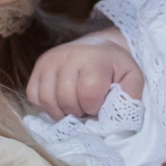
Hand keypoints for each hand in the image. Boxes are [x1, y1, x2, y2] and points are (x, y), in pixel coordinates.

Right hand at [26, 31, 143, 118]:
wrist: (97, 47)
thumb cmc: (114, 66)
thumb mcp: (131, 77)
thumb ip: (130, 96)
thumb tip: (117, 118)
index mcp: (93, 59)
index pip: (88, 94)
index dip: (94, 107)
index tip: (100, 104)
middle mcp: (68, 56)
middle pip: (66, 99)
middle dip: (78, 111)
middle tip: (86, 108)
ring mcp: (50, 61)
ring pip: (47, 99)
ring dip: (61, 112)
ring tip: (74, 108)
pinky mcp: (38, 67)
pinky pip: (33, 95)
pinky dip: (45, 106)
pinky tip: (59, 103)